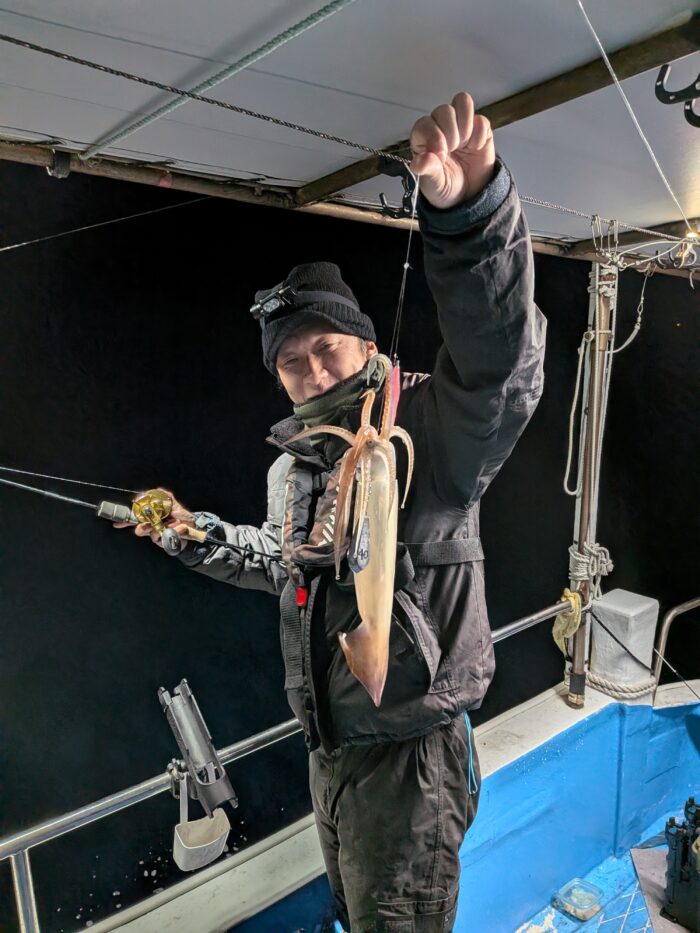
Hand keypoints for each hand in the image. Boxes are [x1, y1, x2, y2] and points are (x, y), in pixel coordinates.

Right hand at [113, 487, 194, 547]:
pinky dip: (175, 530)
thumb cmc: (182, 516)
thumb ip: (165, 497)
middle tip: (150, 524)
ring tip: (175, 522)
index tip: (117, 524)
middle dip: (143, 527)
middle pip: (140, 529)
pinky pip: (165, 538)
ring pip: (153, 534)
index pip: (136, 519)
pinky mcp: (165, 542)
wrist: (194, 528)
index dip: (125, 522)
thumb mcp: (175, 504)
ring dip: (165, 527)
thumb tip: (157, 490)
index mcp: (152, 518)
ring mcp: (158, 535)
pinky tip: (182, 527)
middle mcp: (152, 527)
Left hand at [409, 92, 494, 209]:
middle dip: (450, 132)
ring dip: (464, 126)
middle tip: (452, 151)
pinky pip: (481, 119)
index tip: (440, 155)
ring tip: (463, 145)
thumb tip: (420, 161)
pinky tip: (475, 148)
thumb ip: (427, 170)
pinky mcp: (479, 128)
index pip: (425, 123)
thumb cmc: (445, 188)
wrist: (468, 197)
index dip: (434, 136)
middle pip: (444, 110)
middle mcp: (440, 127)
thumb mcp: (433, 184)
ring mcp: (460, 125)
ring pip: (462, 102)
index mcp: (424, 138)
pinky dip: (479, 135)